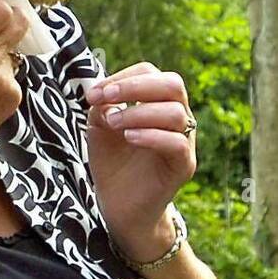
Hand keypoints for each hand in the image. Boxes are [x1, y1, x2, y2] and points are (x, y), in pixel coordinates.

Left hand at [84, 62, 195, 258]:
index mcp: (157, 103)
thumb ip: (101, 107)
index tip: (93, 93)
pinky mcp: (184, 166)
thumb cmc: (112, 163)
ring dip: (138, 113)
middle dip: (135, 86)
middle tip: (105, 98)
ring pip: (176, 113)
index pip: (151, 73)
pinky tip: (128, 138)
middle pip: (172, 84)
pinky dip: (151, 136)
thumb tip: (102, 92)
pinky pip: (177, 143)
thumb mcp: (100, 129)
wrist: (119, 205)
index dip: (122, 77)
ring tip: (112, 124)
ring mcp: (184, 141)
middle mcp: (176, 118)